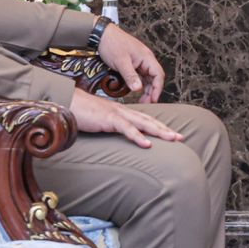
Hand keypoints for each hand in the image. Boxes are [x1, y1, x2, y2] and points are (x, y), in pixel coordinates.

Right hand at [68, 89, 183, 147]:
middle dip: (166, 129)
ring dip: (159, 132)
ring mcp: (117, 114)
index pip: (145, 119)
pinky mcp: (109, 119)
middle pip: (149, 120)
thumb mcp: (99, 121)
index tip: (171, 134)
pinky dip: (138, 136)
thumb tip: (117, 133)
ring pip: (143, 123)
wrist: (67, 103)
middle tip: (181, 137)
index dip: (159, 126)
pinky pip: (126, 129)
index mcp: (122, 112)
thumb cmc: (81, 112)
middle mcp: (123, 111)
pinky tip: (148, 145)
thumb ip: (109, 126)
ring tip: (173, 139)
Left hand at [97, 24, 165, 102]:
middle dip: (152, 91)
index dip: (158, 88)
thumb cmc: (112, 44)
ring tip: (142, 100)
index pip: (158, 75)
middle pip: (155, 78)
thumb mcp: (121, 62)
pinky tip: (136, 90)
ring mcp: (140, 61)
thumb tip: (138, 89)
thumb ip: (130, 76)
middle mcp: (146, 59)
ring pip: (148, 78)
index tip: (153, 99)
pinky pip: (141, 75)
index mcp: (147, 57)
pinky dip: (140, 84)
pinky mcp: (133, 63)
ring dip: (147, 89)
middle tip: (146, 103)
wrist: (102, 34)